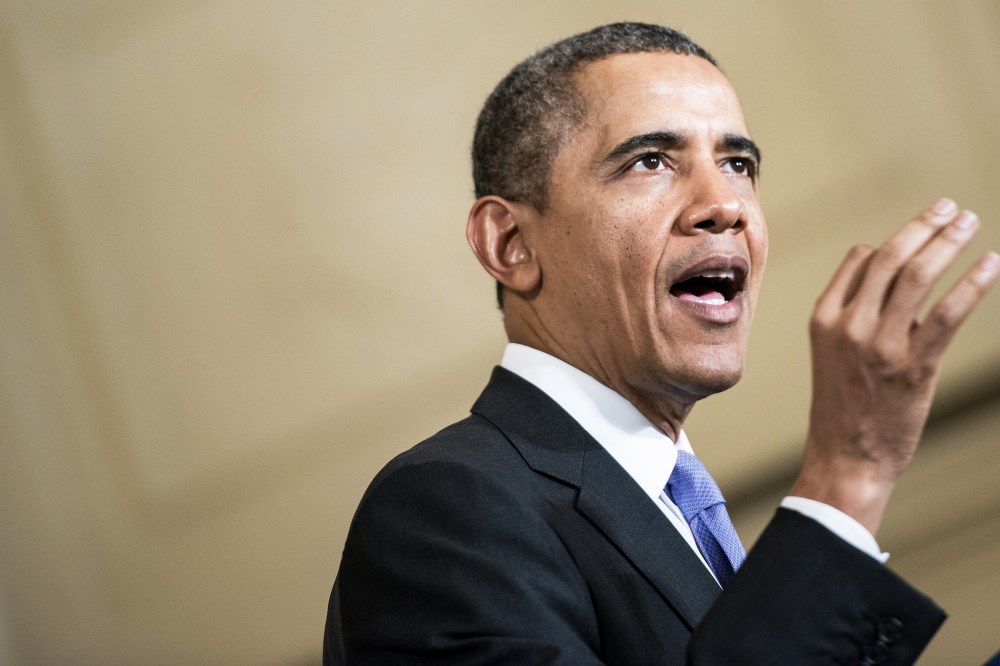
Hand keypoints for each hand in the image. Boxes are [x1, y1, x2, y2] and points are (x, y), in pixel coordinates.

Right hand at [790, 199, 998, 533]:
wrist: (846, 457)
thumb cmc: (843, 406)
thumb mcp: (830, 352)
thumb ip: (852, 311)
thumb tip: (888, 269)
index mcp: (824, 317)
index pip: (860, 259)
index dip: (894, 242)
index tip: (922, 230)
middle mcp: (848, 324)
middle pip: (891, 257)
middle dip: (925, 225)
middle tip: (952, 208)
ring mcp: (880, 344)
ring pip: (918, 275)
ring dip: (949, 242)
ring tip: (969, 224)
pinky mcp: (914, 366)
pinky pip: (948, 312)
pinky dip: (973, 282)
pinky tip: (991, 264)